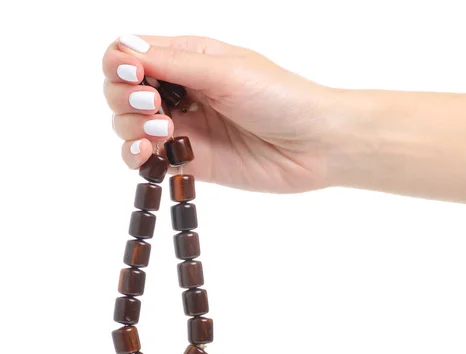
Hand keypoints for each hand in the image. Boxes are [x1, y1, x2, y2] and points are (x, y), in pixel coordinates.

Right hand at [103, 34, 337, 192]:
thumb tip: (123, 48)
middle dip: (123, 97)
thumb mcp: (225, 71)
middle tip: (152, 105)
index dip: (119, 65)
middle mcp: (180, 92)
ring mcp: (184, 128)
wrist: (314, 144)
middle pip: (120, 90)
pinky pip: (146, 160)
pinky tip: (147, 153)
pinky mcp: (189, 161)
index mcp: (187, 59)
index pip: (128, 55)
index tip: (134, 77)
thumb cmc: (280, 97)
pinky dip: (135, 156)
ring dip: (129, 126)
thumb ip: (172, 63)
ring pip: (127, 125)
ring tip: (163, 130)